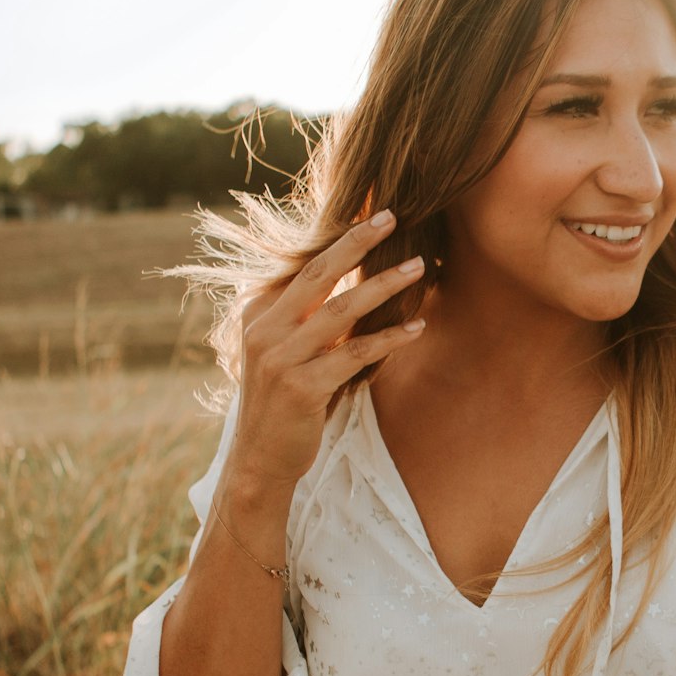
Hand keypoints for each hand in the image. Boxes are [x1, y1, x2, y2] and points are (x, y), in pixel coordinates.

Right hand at [229, 210, 425, 494]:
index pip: (302, 268)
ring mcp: (282, 358)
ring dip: (384, 285)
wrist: (260, 460)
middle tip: (391, 215)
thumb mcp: (280, 354)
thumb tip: (347, 288)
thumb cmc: (280, 404)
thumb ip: (303, 321)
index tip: (370, 216)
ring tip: (417, 267)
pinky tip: (416, 328)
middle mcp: (265, 331)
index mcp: (257, 315)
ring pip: (342, 310)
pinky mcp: (303, 387)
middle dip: (356, 242)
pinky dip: (389, 339)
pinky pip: (355, 354)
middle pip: (317, 273)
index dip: (337, 241)